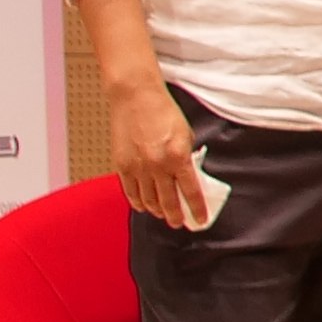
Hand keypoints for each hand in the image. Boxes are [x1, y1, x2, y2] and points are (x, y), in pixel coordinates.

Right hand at [105, 80, 207, 231]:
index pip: (191, 192)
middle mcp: (157, 166)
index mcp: (178, 157)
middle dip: (176, 216)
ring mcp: (137, 167)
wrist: (135, 98)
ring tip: (164, 216)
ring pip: (148, 200)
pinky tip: (144, 206)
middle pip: (168, 202)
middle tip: (180, 224)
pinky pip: (130, 192)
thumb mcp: (186, 135)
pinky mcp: (121, 165)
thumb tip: (187, 177)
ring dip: (157, 211)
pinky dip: (138, 202)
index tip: (201, 220)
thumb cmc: (163, 112)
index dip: (197, 210)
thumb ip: (187, 158)